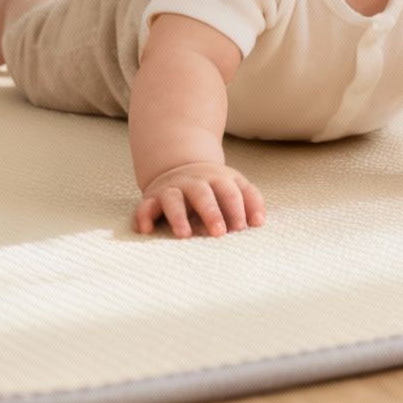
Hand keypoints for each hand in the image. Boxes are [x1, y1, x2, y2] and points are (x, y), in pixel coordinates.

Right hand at [133, 162, 265, 237]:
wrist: (181, 167)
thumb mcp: (234, 186)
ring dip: (178, 217)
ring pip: (173, 200)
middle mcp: (194, 183)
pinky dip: (143, 216)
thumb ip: (250, 201)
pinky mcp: (152, 198)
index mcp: (219, 179)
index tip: (241, 228)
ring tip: (184, 235)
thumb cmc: (215, 187)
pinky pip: (145, 206)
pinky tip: (145, 230)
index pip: (230, 193)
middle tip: (219, 233)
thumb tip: (259, 222)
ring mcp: (172, 189)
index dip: (237, 209)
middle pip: (203, 195)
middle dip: (211, 213)